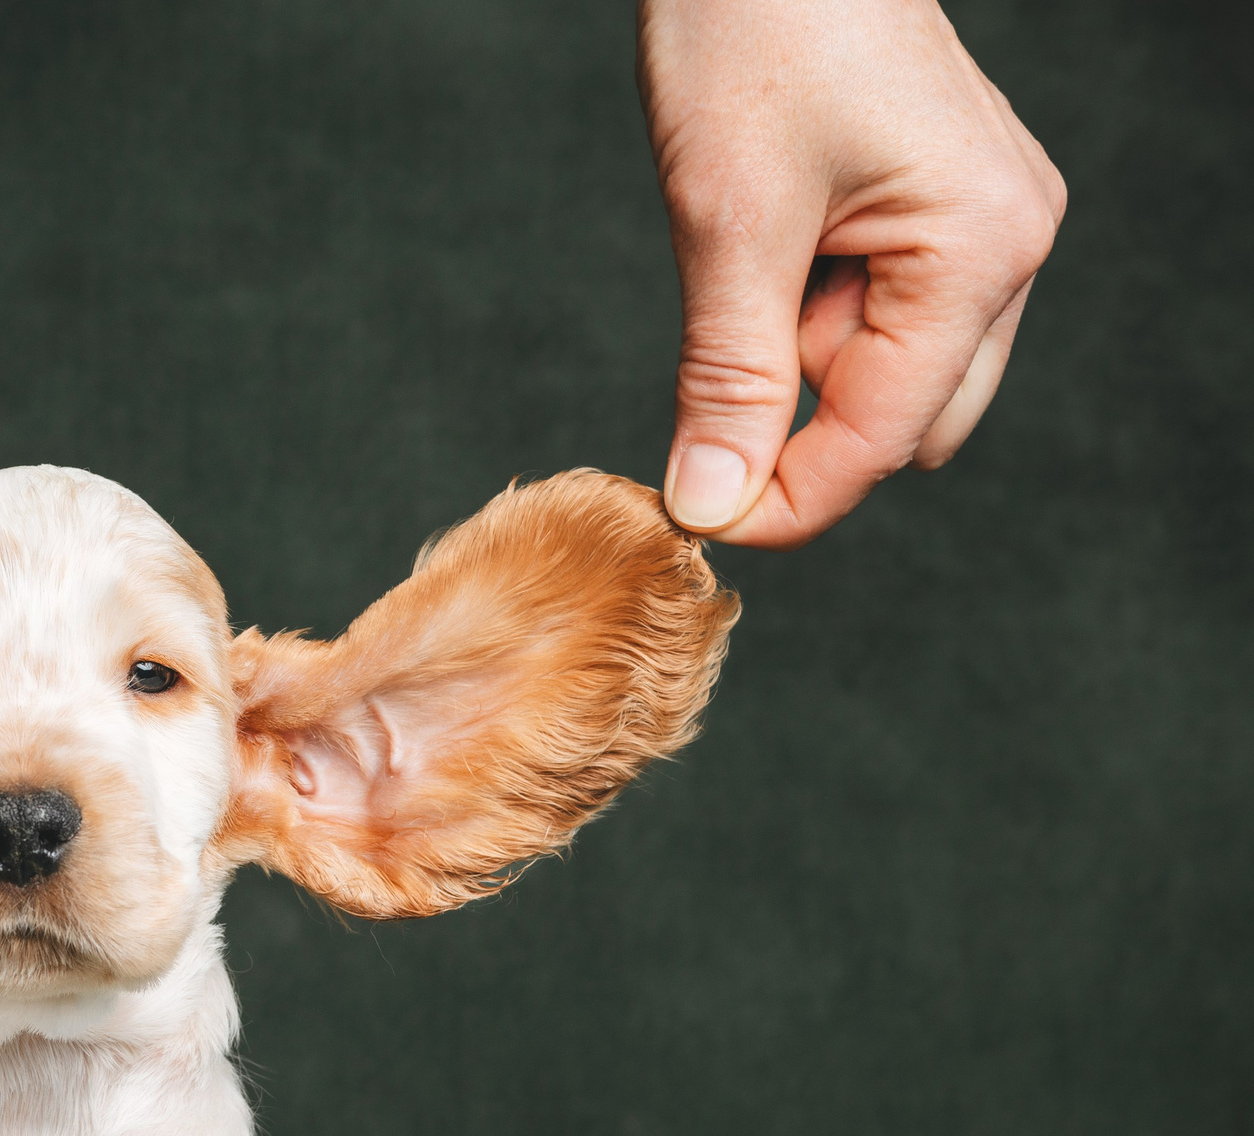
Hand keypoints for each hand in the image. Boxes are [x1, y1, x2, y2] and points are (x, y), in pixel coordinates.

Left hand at [638, 0, 1065, 547]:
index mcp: (981, 250)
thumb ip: (729, 377)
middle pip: (902, 421)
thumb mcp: (729, 222)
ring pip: (883, 369)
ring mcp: (980, 224)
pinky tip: (763, 246)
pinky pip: (873, 310)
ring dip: (797, 361)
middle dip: (800, 427)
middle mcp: (1008, 244)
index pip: (881, 440)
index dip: (785, 499)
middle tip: (701, 391)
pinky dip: (803, 312)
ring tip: (740, 262)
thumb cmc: (757, 31)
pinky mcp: (936, 206)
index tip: (693, 520)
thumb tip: (711, 503)